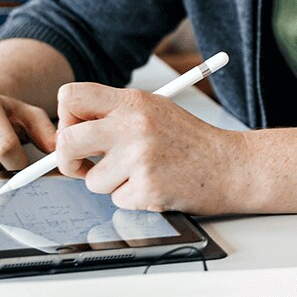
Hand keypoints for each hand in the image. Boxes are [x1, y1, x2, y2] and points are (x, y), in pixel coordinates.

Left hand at [53, 83, 247, 214]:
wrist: (231, 166)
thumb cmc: (192, 141)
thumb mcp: (155, 110)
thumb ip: (115, 115)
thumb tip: (69, 132)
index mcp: (133, 101)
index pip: (71, 96)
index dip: (65, 117)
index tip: (76, 131)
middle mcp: (133, 125)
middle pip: (67, 141)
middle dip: (66, 159)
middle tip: (80, 165)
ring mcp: (140, 157)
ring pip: (91, 180)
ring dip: (109, 184)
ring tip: (140, 174)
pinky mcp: (147, 188)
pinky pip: (117, 200)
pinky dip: (132, 199)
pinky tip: (155, 186)